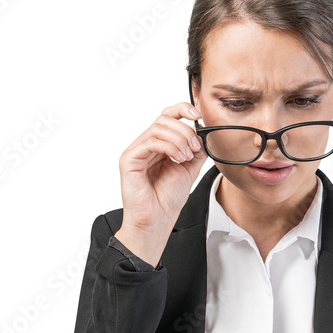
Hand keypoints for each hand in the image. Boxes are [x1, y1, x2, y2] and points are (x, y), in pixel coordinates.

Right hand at [117, 101, 208, 235]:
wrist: (156, 222)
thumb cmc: (167, 201)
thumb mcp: (189, 169)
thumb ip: (196, 151)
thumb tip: (204, 134)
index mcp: (159, 146)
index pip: (169, 117)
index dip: (183, 110)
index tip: (198, 116)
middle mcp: (146, 145)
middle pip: (165, 119)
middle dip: (185, 131)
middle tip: (195, 148)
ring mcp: (136, 151)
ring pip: (159, 127)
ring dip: (180, 139)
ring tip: (186, 158)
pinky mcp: (129, 159)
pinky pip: (151, 141)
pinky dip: (169, 147)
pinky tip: (178, 160)